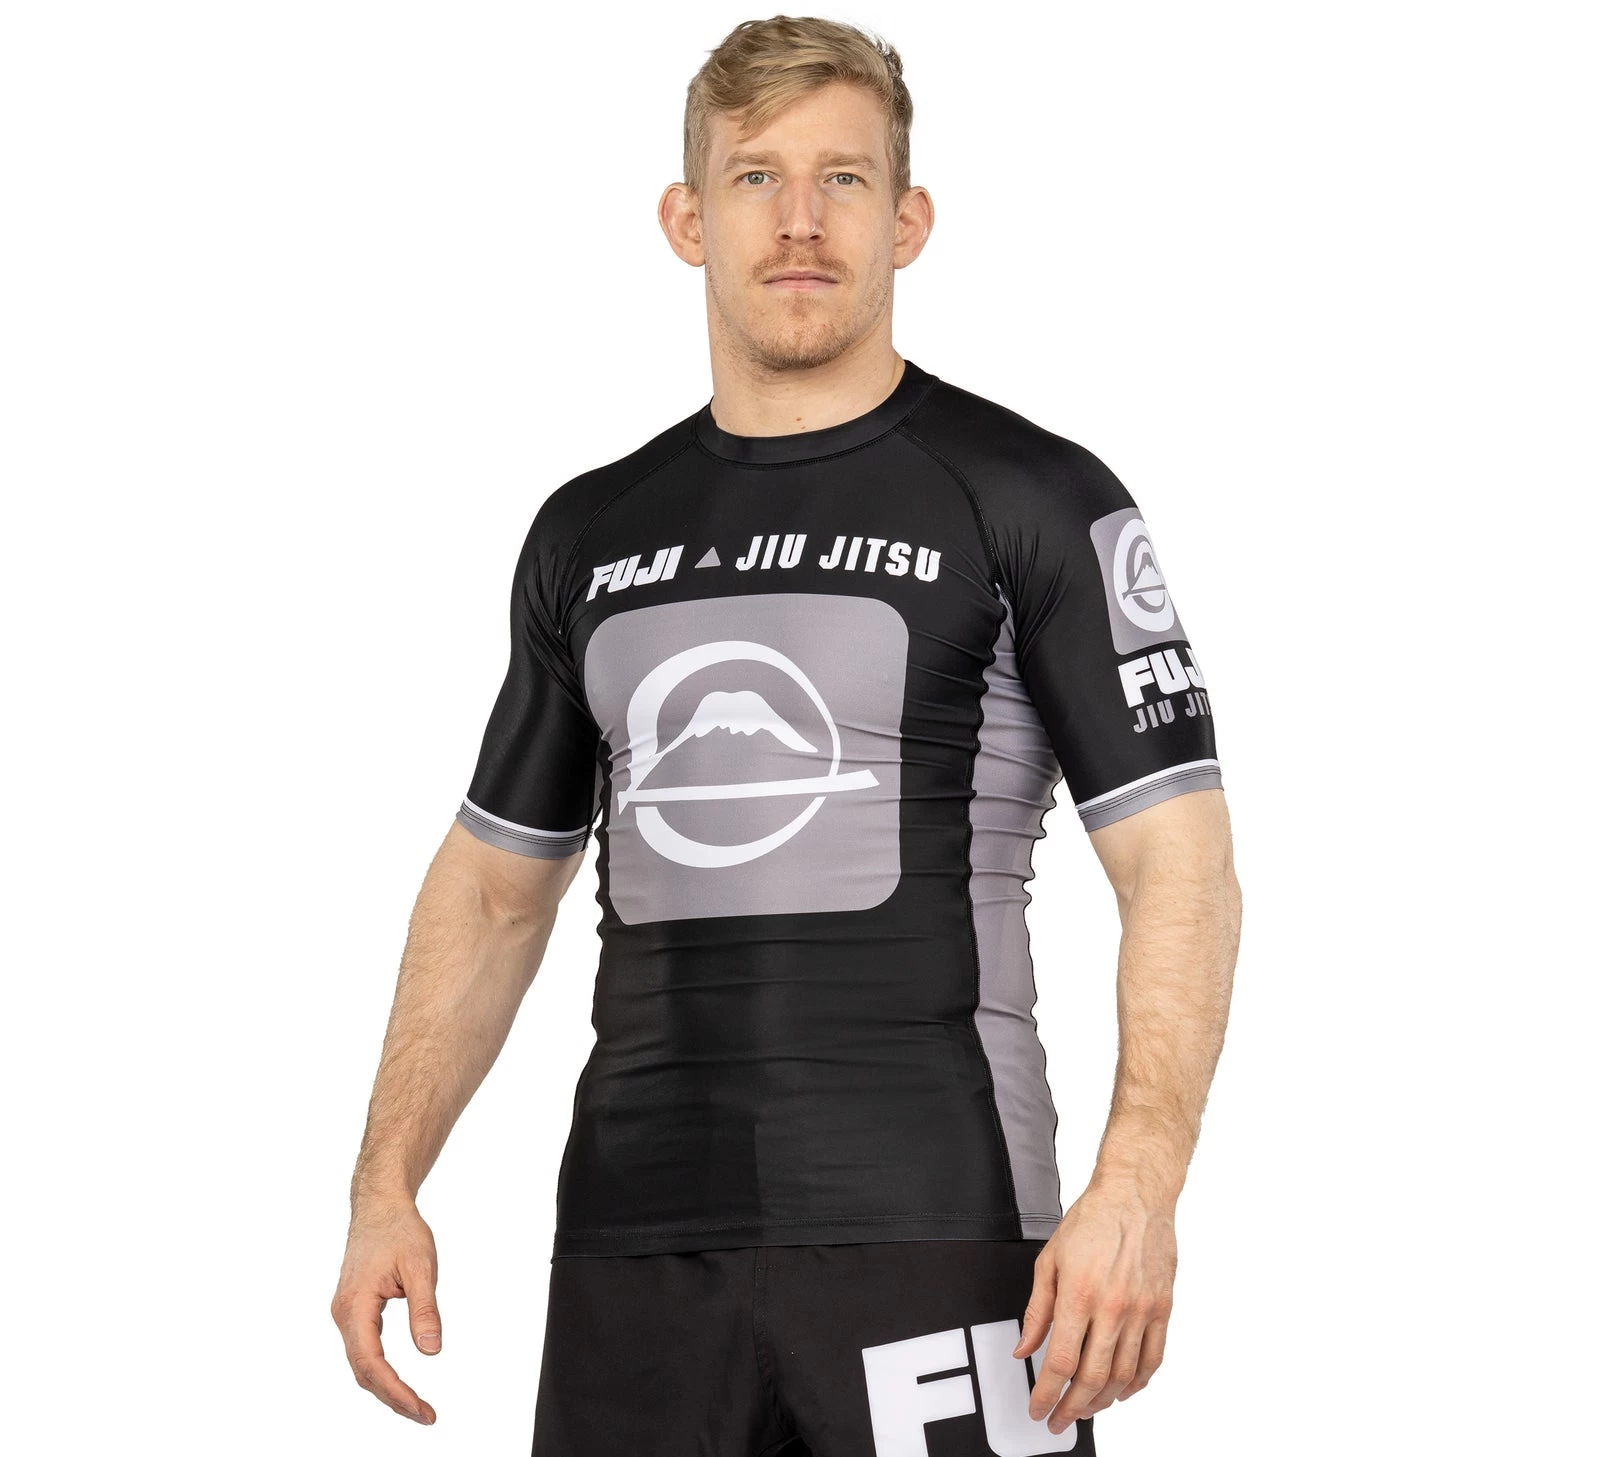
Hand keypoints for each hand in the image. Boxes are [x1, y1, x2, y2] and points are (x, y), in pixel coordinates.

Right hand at [330, 1200, 441, 1423]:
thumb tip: (432, 1351)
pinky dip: (381, 1370)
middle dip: (393, 1397)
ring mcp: (346, 1314)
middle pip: (364, 1371)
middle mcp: (344, 1314)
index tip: (420, 1408)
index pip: (371, 1363)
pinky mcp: (354, 1311)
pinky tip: (399, 1382)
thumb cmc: (399, 1230)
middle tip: (426, 1415)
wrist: (379, 1206)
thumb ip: (424, 1310)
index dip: (395, 1391)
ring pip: (362, 1363)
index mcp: (355, 1306)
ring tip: (417, 1406)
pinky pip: (364, 1350)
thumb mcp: (421, 1266)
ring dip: (386, 1388)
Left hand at [1013, 1181, 1176, 1432]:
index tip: (1038, 1408)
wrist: (1134, 1196)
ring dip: (1102, 1401)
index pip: (1060, 1361)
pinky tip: (1122, 1392)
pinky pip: (1153, 1359)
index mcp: (1079, 1294)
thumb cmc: (1091, 1222)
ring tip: (1085, 1408)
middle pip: (1092, 1377)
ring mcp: (1141, 1310)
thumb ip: (1037, 1310)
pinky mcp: (1162, 1308)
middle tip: (1059, 1420)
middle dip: (1071, 1408)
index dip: (1046, 1394)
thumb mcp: (1048, 1260)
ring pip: (1123, 1376)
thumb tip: (1024, 1348)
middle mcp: (1113, 1307)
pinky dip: (1137, 1384)